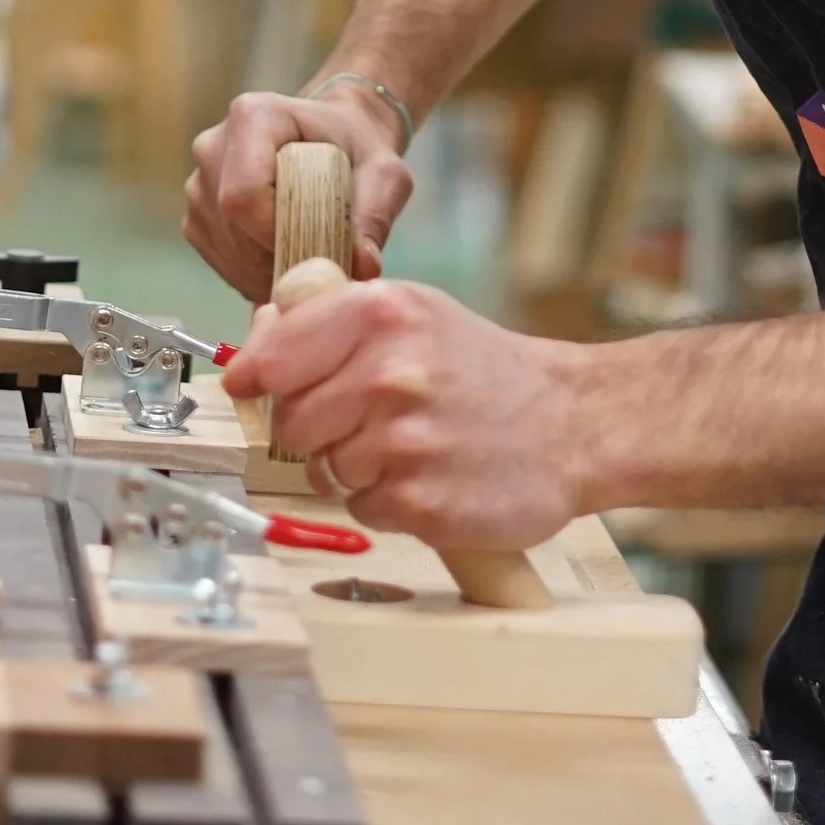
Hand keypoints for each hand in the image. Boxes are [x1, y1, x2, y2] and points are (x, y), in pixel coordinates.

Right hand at [183, 86, 414, 299]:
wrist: (336, 140)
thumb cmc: (359, 150)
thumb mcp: (384, 174)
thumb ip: (375, 214)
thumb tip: (364, 266)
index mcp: (255, 116)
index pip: (244, 193)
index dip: (275, 235)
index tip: (316, 250)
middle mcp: (214, 144)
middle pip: (230, 222)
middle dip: (273, 258)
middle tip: (317, 266)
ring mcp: (198, 179)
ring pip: (222, 245)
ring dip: (263, 270)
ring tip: (305, 262)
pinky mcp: (197, 212)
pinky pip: (216, 256)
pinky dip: (250, 273)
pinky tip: (283, 263)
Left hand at [227, 274, 592, 550]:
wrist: (575, 423)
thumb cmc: (485, 370)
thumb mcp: (415, 315)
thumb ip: (332, 321)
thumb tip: (254, 340)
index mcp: (383, 314)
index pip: (273, 356)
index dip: (256, 376)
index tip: (249, 386)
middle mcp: (391, 373)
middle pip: (291, 423)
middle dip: (320, 429)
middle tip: (372, 419)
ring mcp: (405, 441)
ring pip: (325, 470)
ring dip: (358, 469)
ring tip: (414, 446)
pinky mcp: (420, 502)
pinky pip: (362, 509)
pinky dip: (388, 503)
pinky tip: (431, 477)